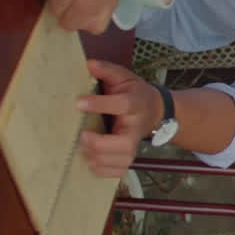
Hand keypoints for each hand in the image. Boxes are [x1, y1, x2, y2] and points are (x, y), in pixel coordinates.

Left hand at [77, 59, 162, 177]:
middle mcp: (136, 127)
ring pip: (121, 160)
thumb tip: (88, 63)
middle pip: (124, 143)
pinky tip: (92, 161)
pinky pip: (119, 171)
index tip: (78, 103)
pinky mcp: (129, 156)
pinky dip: (103, 170)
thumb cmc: (135, 94)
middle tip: (82, 135)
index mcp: (135, 104)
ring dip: (99, 158)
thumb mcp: (124, 77)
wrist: (156, 111)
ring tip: (84, 148)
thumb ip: (107, 70)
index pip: (122, 105)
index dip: (100, 105)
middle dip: (100, 143)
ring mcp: (134, 144)